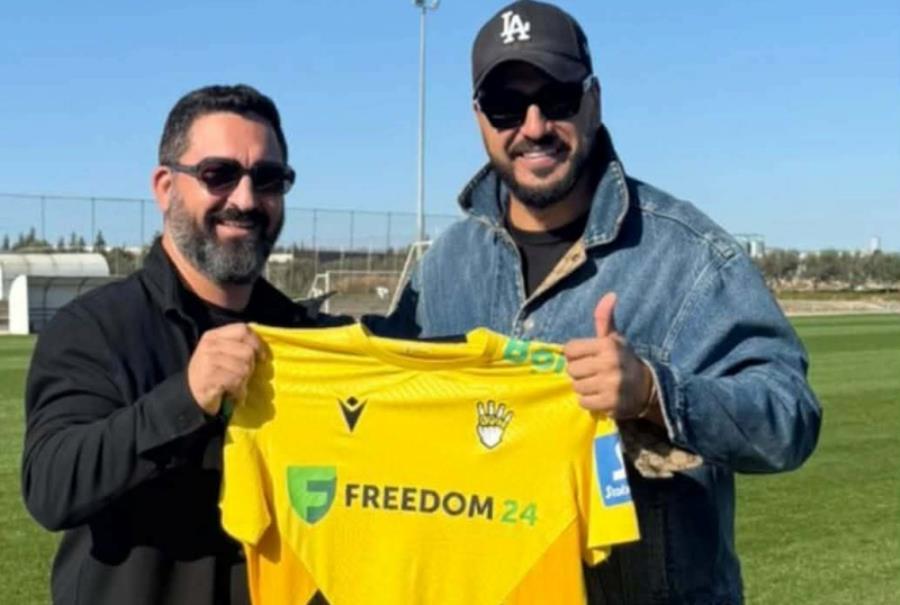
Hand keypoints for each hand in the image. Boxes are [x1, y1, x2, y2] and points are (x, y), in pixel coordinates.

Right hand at [187, 323, 263, 415]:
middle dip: (249, 368)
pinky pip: (236, 382)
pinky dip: (238, 392)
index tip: (261, 356)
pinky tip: (232, 394)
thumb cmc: (210, 374)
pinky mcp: (209, 378)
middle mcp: (210, 345)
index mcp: (213, 336)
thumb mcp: (220, 354)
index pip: (242, 330)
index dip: (257, 343)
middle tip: (242, 377)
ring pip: (244, 368)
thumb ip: (236, 346)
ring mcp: (208, 361)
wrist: (189, 396)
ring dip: (243, 382)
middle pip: (247, 352)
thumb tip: (260, 344)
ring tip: (235, 386)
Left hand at [563, 293, 653, 418]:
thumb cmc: (624, 360)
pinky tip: (600, 396)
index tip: (587, 357)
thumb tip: (610, 295)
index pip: (570, 349)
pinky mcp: (610, 403)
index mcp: (607, 345)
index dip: (575, 355)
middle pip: (572, 369)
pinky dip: (589, 402)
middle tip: (593, 373)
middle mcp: (609, 363)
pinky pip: (583, 402)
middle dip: (579, 372)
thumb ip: (605, 318)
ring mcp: (610, 384)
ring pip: (576, 386)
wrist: (648, 388)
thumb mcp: (615, 338)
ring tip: (597, 385)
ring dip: (584, 388)